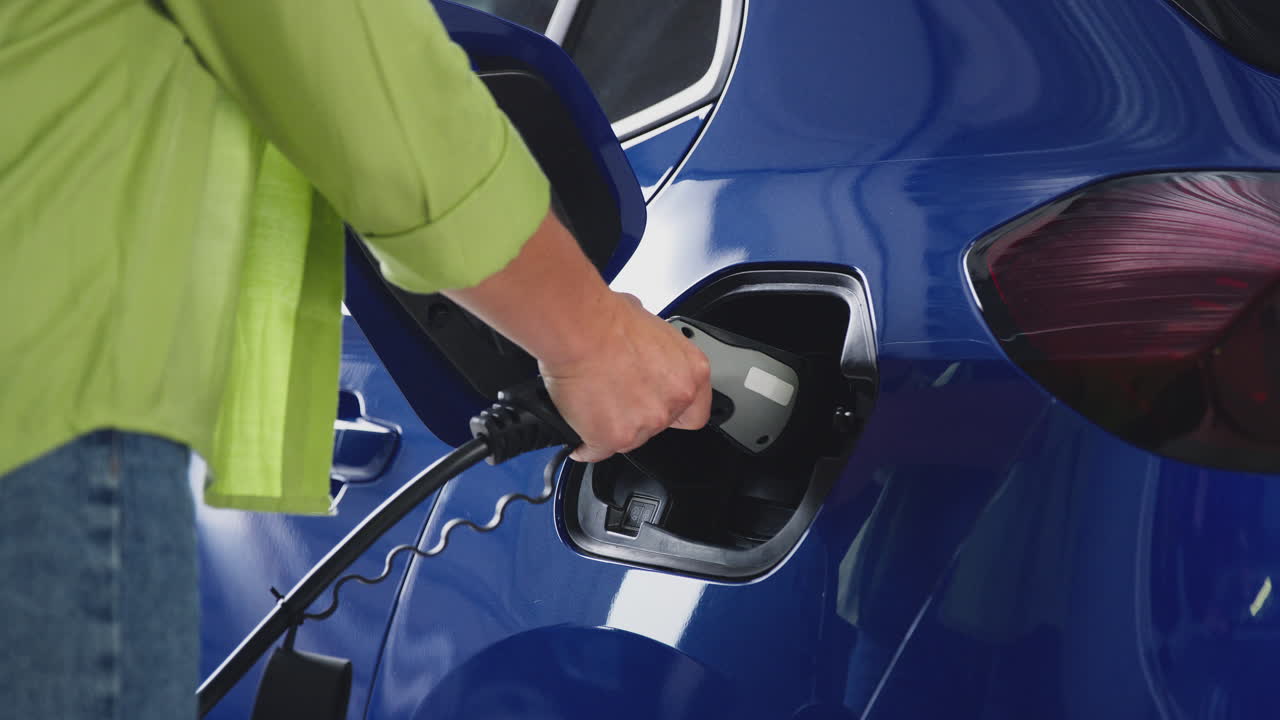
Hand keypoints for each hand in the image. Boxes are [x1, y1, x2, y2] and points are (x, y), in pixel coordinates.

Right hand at [442, 210, 709, 460]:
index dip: (673, 413)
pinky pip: (597, 450)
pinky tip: (577, 431)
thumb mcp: (650, 327)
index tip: (658, 409)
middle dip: (638, 415)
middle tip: (616, 395)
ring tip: (592, 401)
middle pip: (659, 426)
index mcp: (691, 373)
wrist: (578, 328)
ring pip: (629, 439)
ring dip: (612, 427)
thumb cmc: (606, 319)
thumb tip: (642, 354)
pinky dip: (586, 444)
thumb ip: (657, 354)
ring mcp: (646, 424)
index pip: (695, 412)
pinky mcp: (614, 438)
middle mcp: (674, 401)